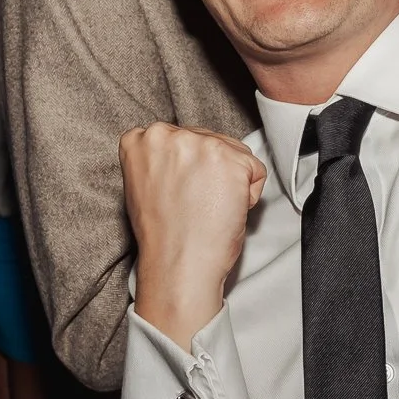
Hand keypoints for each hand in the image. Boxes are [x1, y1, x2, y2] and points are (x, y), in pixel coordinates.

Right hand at [119, 123, 264, 348]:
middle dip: (212, 171)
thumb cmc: (163, 235)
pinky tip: (224, 211)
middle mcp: (169, 134)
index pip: (184, 138)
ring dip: (231, 181)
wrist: (177, 265)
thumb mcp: (143, 183)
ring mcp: (202, 144)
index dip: (190, 168)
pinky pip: (256, 171)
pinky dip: (249, 195)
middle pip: (211, 141)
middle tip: (196, 204)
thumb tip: (187, 154)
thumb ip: (162, 158)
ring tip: (208, 208)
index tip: (182, 190)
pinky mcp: (232, 161)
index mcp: (143, 138)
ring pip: (235, 154)